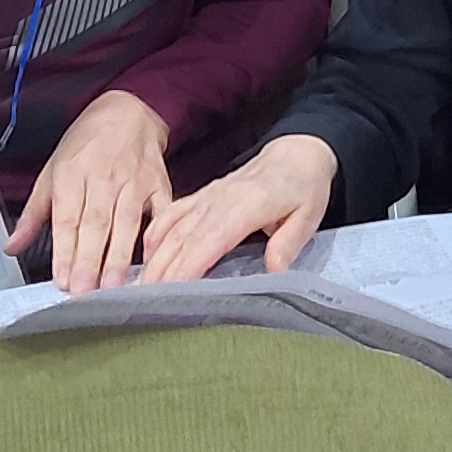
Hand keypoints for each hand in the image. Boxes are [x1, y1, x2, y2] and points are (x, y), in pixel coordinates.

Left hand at [23, 89, 175, 294]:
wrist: (127, 111)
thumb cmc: (86, 144)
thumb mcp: (52, 171)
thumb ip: (34, 213)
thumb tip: (12, 246)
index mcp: (72, 174)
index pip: (67, 219)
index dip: (65, 251)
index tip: (62, 279)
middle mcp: (103, 178)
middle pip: (95, 224)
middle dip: (89, 260)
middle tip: (84, 290)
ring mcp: (134, 181)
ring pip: (125, 222)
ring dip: (118, 255)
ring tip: (112, 285)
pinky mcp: (158, 184)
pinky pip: (160, 212)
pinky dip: (157, 234)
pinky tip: (151, 258)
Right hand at [147, 135, 337, 280]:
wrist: (296, 152)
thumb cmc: (304, 186)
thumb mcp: (309, 215)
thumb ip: (289, 242)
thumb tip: (274, 269)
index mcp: (248, 204)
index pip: (213, 238)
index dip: (190, 264)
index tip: (172, 288)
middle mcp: (221, 199)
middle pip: (186, 237)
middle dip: (164, 268)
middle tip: (147, 298)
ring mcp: (209, 196)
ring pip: (175, 227)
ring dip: (156, 255)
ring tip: (142, 283)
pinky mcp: (204, 195)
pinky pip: (174, 212)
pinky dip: (157, 230)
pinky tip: (147, 251)